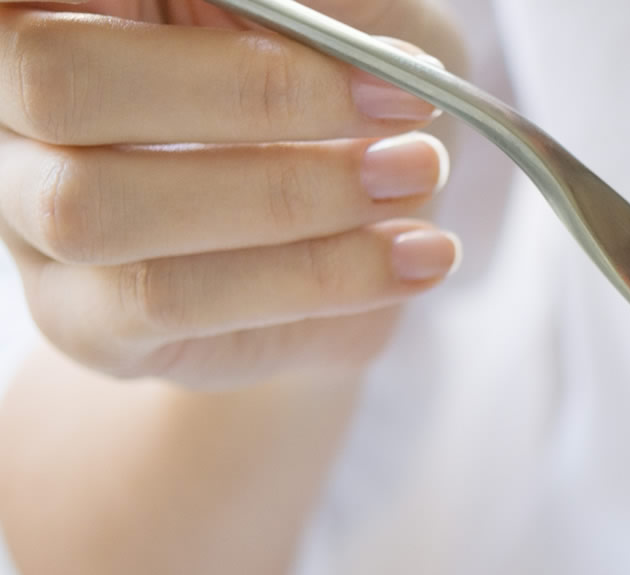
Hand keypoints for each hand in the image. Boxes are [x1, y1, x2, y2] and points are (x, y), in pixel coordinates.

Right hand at [0, 0, 467, 388]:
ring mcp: (28, 213)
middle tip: (404, 104)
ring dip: (290, 194)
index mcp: (51, 4)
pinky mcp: (83, 317)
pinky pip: (170, 298)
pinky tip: (416, 256)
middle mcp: (11, 101)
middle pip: (59, 82)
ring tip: (417, 174)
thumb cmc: (335, 76)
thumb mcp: (338, 7)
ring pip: (101, 208)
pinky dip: (315, 276)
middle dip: (254, 93)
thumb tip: (319, 21)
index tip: (321, 29)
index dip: (194, 34)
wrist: (361, 222)